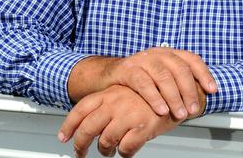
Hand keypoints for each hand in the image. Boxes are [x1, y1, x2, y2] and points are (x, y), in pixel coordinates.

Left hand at [59, 84, 197, 157]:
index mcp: (110, 92)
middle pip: (88, 129)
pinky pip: (125, 148)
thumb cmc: (153, 94)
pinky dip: (126, 152)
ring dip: (106, 150)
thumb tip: (87, 122)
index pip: (81, 109)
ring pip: (105, 142)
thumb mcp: (126, 93)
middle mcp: (116, 102)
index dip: (69, 125)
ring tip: (110, 151)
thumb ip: (108, 104)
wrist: (179, 91)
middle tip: (81, 154)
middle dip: (81, 146)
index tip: (63, 137)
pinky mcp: (142, 127)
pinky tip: (129, 149)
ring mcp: (129, 114)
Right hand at [69, 48, 215, 120]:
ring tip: (180, 114)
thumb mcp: (161, 77)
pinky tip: (161, 110)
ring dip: (174, 97)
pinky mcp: (128, 69)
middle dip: (189, 91)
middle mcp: (158, 53)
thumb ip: (178, 83)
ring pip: (163, 76)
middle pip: (179, 69)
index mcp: (170, 53)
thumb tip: (200, 99)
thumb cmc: (140, 79)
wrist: (109, 75)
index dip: (204, 74)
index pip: (192, 59)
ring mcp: (143, 60)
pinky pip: (143, 83)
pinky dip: (154, 97)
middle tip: (194, 109)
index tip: (212, 90)